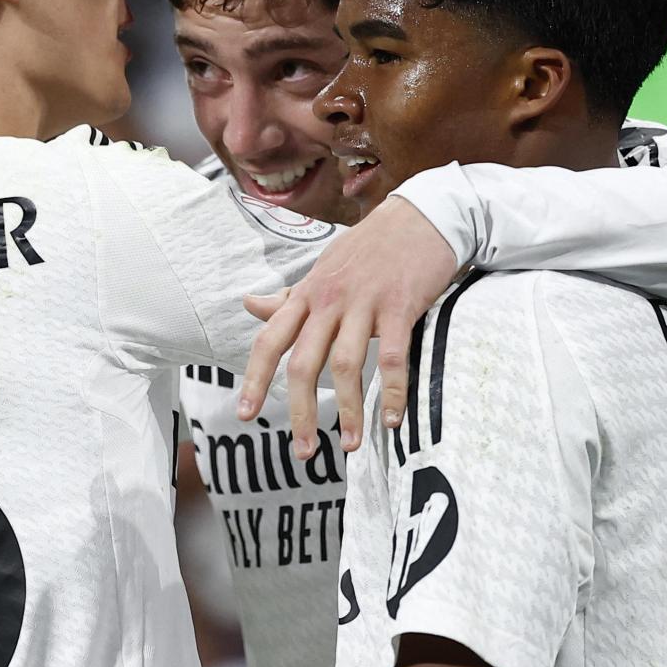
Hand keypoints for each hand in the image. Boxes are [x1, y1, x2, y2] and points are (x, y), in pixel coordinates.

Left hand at [238, 196, 459, 458]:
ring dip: (348, 411)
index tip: (244, 415)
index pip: (270, 340)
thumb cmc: (370, 247)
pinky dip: (392, 392)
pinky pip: (393, 358)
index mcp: (308, 294)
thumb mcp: (323, 268)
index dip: (254, 378)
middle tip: (303, 451)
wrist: (422, 215)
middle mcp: (329, 300)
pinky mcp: (400, 307)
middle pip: (304, 362)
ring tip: (351, 446)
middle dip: (300, 411)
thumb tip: (249, 305)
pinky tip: (391, 419)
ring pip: (346, 365)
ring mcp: (365, 303)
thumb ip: (289, 297)